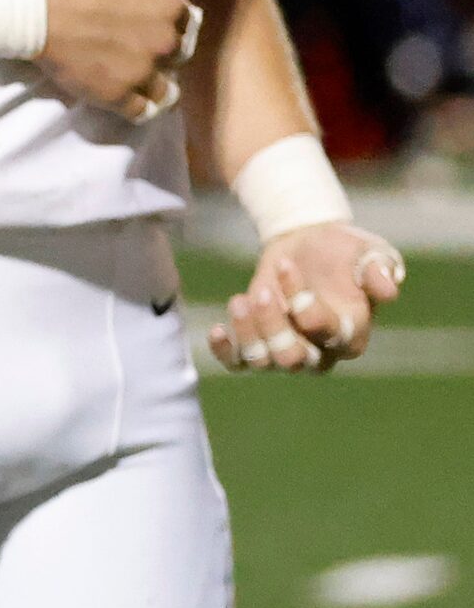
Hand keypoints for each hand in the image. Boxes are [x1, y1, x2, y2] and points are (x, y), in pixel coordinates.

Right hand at [37, 0, 194, 121]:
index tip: (149, 18)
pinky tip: (128, 96)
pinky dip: (138, 106)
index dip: (167, 18)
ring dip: (155, 82)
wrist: (30, 8)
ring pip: (165, 88)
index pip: (185, 18)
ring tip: (136, 76)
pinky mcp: (118, 96)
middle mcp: (166, 43)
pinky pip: (141, 111)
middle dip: (162, 49)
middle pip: (178, 53)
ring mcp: (143, 73)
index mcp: (169, 5)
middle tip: (137, 44)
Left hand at [209, 225, 404, 372]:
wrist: (307, 244)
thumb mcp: (369, 251)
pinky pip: (239, 363)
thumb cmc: (343, 250)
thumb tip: (389, 290)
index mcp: (351, 333)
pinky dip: (225, 353)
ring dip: (247, 333)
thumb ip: (379, 269)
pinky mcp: (258, 341)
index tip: (287, 268)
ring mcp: (286, 349)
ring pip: (263, 361)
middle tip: (261, 292)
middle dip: (273, 327)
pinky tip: (218, 330)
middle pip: (293, 358)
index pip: (327, 335)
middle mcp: (320, 351)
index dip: (306, 309)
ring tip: (239, 300)